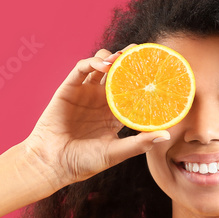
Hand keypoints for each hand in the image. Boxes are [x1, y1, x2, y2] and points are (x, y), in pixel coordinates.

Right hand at [20, 45, 170, 188]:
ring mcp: (85, 93)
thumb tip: (166, 135)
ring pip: (101, 66)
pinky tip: (105, 65)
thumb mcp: (115, 152)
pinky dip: (94, 62)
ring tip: (124, 57)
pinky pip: (82, 68)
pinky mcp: (69, 88)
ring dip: (113, 58)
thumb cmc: (83, 162)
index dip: (144, 81)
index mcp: (114, 115)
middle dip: (130, 62)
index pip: (133, 92)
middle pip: (119, 74)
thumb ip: (139, 143)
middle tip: (144, 53)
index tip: (158, 71)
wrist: (53, 163)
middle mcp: (101, 101)